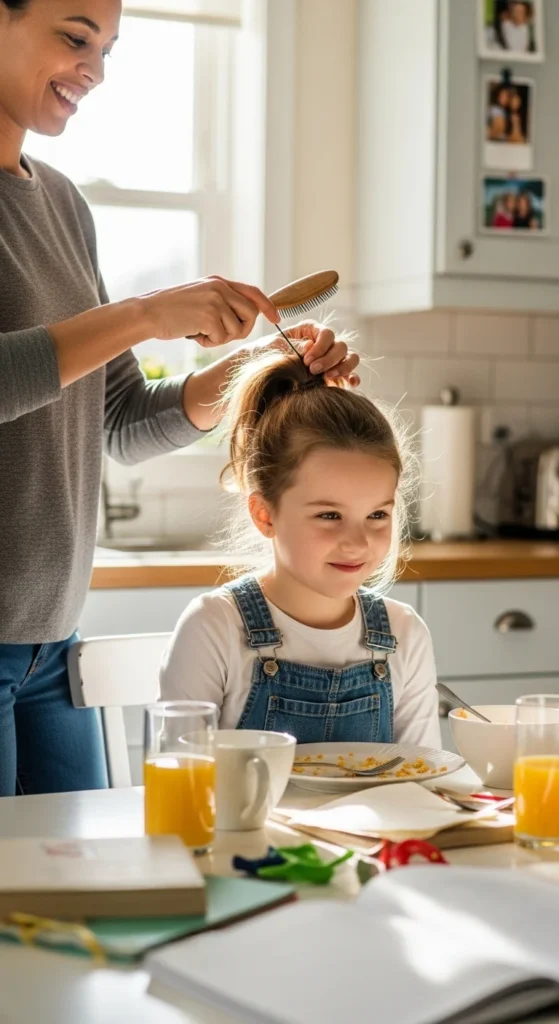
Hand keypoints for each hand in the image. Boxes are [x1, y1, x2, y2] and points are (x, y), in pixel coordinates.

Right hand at [141, 275, 277, 345]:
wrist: (148, 313)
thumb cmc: (172, 312)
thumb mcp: (200, 298)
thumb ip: (222, 301)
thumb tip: (248, 316)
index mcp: (219, 282)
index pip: (252, 292)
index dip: (267, 306)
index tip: (276, 318)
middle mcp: (220, 287)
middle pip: (251, 313)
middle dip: (241, 330)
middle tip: (221, 334)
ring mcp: (215, 300)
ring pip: (237, 329)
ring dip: (220, 338)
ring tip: (201, 332)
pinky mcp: (210, 315)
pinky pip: (222, 338)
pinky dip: (208, 343)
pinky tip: (194, 334)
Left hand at [244, 320, 360, 386]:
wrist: (259, 369)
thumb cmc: (267, 353)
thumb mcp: (275, 346)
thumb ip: (293, 345)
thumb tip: (310, 346)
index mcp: (311, 330)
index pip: (327, 333)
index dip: (321, 346)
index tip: (307, 360)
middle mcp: (324, 343)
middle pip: (340, 346)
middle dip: (329, 359)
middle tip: (313, 371)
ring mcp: (331, 359)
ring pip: (349, 357)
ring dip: (343, 367)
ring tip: (328, 377)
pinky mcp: (333, 375)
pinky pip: (350, 374)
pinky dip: (352, 378)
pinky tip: (349, 384)